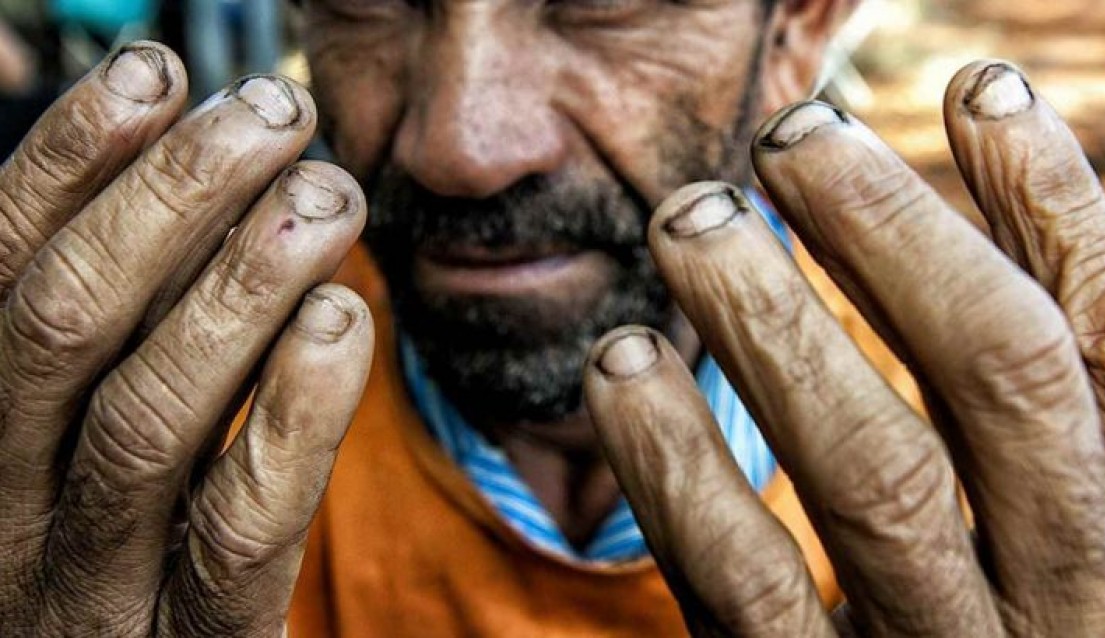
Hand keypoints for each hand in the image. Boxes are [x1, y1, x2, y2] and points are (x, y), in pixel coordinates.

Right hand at [0, 43, 373, 634]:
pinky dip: (294, 413)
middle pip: (65, 325)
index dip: (69, 161)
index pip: (3, 274)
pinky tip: (342, 322)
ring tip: (329, 195)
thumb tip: (159, 176)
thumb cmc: (133, 554)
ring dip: (241, 284)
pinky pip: (239, 528)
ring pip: (146, 417)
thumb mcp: (92, 437)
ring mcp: (92, 589)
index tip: (156, 70)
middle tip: (274, 115)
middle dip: (170, 197)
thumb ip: (117, 328)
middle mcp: (6, 513)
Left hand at [584, 61, 1104, 635]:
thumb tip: (1027, 235)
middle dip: (895, 236)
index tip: (979, 84)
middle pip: (1001, 381)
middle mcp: (1077, 601)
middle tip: (788, 133)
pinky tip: (625, 365)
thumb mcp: (1077, 532)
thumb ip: (1061, 422)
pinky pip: (747, 586)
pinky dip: (680, 465)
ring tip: (689, 218)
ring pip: (873, 474)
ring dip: (773, 325)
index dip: (1055, 202)